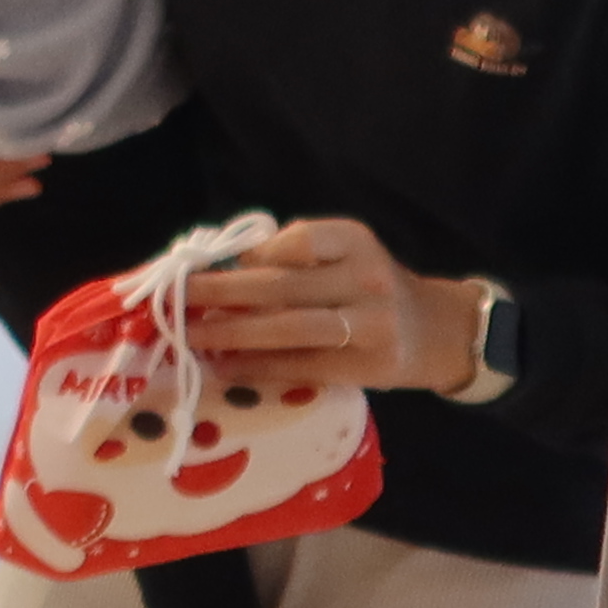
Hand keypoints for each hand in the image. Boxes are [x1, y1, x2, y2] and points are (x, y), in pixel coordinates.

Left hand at [181, 215, 479, 391]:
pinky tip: (226, 367)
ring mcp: (370, 322)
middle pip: (282, 284)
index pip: (295, 240)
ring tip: (191, 336)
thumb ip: (291, 258)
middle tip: (172, 298)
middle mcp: (365, 276)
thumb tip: (215, 270)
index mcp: (354, 240)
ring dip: (233, 333)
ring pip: (290, 327)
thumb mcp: (341, 257)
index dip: (246, 256)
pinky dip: (259, 367)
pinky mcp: (367, 365)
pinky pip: (302, 365)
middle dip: (219, 292)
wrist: (435, 331)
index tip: (202, 266)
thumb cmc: (367, 289)